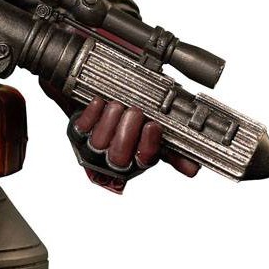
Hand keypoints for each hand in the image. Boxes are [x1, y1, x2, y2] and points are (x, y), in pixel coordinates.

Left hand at [70, 97, 199, 192]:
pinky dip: (92, 114)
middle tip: (135, 112)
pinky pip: (82, 127)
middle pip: (120, 157)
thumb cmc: (129, 117)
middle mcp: (113, 159)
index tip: (154, 125)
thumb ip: (171, 147)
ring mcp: (92, 147)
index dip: (149, 145)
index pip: (144, 160)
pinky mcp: (76, 133)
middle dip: (128, 133)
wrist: (96, 100)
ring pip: (100, 143)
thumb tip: (193, 168)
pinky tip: (100, 102)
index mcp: (135, 160)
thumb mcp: (151, 132)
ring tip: (118, 105)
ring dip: (110, 122)